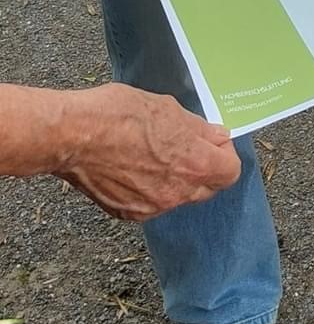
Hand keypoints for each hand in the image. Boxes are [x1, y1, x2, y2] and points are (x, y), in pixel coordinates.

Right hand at [56, 84, 239, 220]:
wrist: (73, 136)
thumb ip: (198, 130)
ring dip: (175, 179)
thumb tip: (215, 137)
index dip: (223, 153)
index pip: (230, 171)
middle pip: (207, 187)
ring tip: (152, 153)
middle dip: (203, 168)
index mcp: (193, 165)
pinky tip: (132, 166)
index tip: (210, 141)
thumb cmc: (119, 115)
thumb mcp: (169, 109)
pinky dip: (149, 188)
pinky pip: (152, 203)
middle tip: (185, 146)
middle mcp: (175, 193)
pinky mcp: (128, 213)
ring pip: (178, 195)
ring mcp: (151, 207)